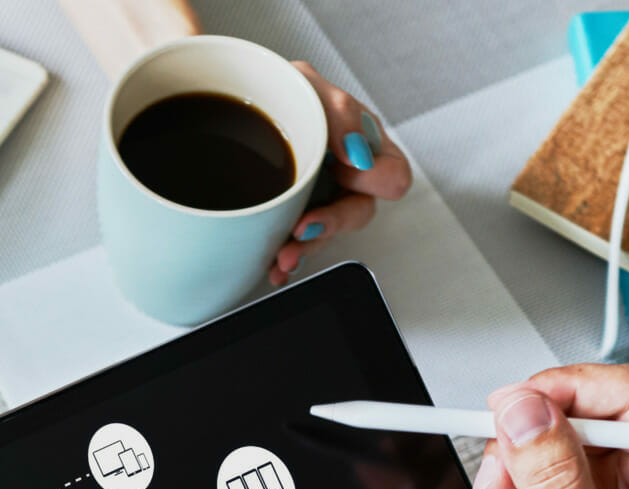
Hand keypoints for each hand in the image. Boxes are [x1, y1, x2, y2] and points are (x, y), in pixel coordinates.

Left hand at [269, 64, 411, 286]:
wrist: (235, 103)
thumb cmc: (278, 87)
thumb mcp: (307, 83)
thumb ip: (339, 111)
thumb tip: (358, 154)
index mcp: (365, 144)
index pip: (393, 176)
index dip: (373, 180)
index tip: (343, 171)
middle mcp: (348, 176)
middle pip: (358, 213)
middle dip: (331, 224)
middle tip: (303, 226)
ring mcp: (320, 198)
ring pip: (325, 235)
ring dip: (304, 248)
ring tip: (281, 257)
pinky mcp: (291, 216)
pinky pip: (296, 243)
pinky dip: (283, 257)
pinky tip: (271, 266)